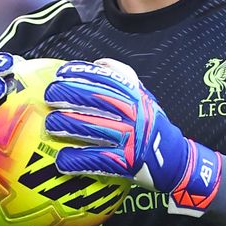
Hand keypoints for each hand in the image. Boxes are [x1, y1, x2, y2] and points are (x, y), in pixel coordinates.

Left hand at [43, 59, 221, 216]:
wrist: (176, 159)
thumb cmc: (153, 126)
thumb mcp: (144, 98)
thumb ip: (124, 79)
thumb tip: (98, 62)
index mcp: (136, 97)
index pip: (105, 79)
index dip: (81, 74)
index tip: (61, 73)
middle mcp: (134, 114)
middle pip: (96, 100)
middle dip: (69, 95)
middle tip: (50, 96)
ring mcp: (131, 138)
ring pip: (94, 128)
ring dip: (68, 125)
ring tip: (50, 124)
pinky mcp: (127, 163)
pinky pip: (97, 160)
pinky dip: (78, 160)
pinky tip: (62, 160)